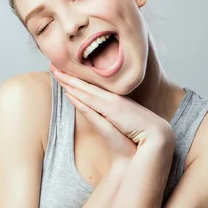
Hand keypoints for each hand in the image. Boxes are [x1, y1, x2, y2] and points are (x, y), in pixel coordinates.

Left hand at [50, 64, 174, 151]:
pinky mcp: (114, 107)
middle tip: (52, 65)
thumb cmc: (135, 140)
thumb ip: (98, 117)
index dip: (75, 81)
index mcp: (114, 102)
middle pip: (85, 85)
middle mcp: (112, 99)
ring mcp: (113, 101)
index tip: (61, 74)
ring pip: (86, 89)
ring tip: (54, 70)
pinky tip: (67, 87)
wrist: (155, 143)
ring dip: (69, 80)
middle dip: (68, 75)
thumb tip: (81, 105)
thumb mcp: (113, 128)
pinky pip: (91, 100)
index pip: (90, 89)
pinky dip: (78, 93)